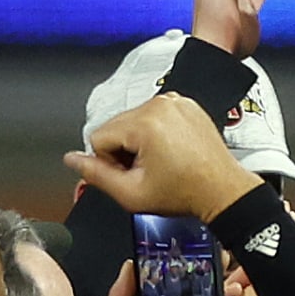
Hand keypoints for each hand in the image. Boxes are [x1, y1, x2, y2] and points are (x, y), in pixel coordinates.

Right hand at [67, 96, 261, 221]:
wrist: (222, 190)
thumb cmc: (185, 193)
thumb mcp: (131, 193)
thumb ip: (95, 175)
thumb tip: (72, 159)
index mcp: (145, 122)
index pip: (98, 137)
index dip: (109, 162)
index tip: (132, 174)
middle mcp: (160, 104)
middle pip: (115, 126)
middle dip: (123, 150)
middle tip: (147, 171)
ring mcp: (175, 101)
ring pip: (132, 121)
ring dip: (138, 142)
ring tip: (161, 161)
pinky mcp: (186, 104)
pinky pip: (153, 116)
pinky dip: (156, 132)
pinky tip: (170, 151)